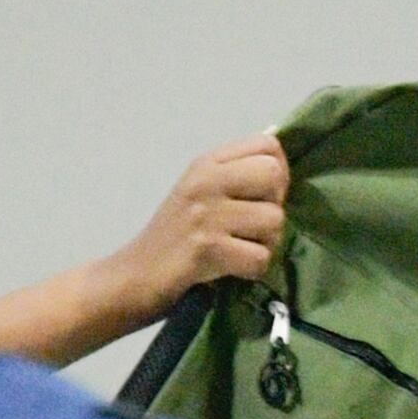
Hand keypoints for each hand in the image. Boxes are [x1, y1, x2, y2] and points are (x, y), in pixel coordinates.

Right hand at [112, 133, 291, 314]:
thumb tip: (280, 166)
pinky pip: (260, 257)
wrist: (136, 273)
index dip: (279, 171)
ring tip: (240, 249)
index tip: (263, 195)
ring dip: (265, 243)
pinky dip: (252, 269)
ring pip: (274, 220)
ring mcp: (206, 213)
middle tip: (253, 226)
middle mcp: (206, 181)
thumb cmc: (175, 235)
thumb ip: (236, 175)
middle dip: (275, 206)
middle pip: (274, 175)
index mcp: (207, 163)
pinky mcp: (207, 248)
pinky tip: (233, 268)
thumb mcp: (200, 190)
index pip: (267, 145)